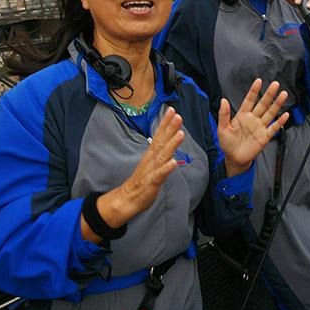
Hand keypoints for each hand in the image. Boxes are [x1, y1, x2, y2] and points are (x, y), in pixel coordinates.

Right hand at [86, 107, 185, 240]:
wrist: (128, 198)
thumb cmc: (143, 180)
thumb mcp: (153, 163)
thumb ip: (160, 151)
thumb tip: (168, 140)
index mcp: (152, 154)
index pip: (159, 135)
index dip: (166, 123)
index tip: (172, 111)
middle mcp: (151, 159)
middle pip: (161, 141)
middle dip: (169, 128)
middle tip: (177, 115)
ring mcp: (151, 169)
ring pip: (163, 155)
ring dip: (171, 144)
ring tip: (180, 133)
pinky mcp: (152, 182)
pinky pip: (160, 174)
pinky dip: (167, 168)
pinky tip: (174, 162)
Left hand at [218, 78, 288, 175]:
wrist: (234, 159)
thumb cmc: (227, 143)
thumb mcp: (222, 128)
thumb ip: (223, 114)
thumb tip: (223, 100)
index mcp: (242, 115)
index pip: (249, 100)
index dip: (254, 91)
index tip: (259, 81)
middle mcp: (253, 119)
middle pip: (263, 104)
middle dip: (269, 94)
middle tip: (276, 84)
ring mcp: (260, 127)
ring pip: (270, 113)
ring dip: (277, 104)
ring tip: (284, 94)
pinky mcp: (265, 136)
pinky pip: (274, 128)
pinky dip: (280, 122)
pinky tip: (286, 114)